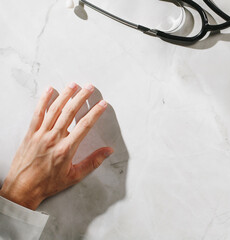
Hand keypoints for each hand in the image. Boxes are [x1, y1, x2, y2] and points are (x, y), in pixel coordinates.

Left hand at [0, 83, 113, 209]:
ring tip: (73, 85)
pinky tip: (49, 91)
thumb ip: (93, 162)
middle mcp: (53, 138)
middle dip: (81, 97)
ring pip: (55, 109)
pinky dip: (43, 100)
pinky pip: (38, 113)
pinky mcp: (31, 133)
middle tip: (89, 87)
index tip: (102, 104)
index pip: (85, 125)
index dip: (95, 112)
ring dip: (65, 95)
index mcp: (66, 149)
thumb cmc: (48, 183)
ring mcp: (41, 134)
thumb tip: (108, 151)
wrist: (23, 187)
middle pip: (70, 112)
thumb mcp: (75, 176)